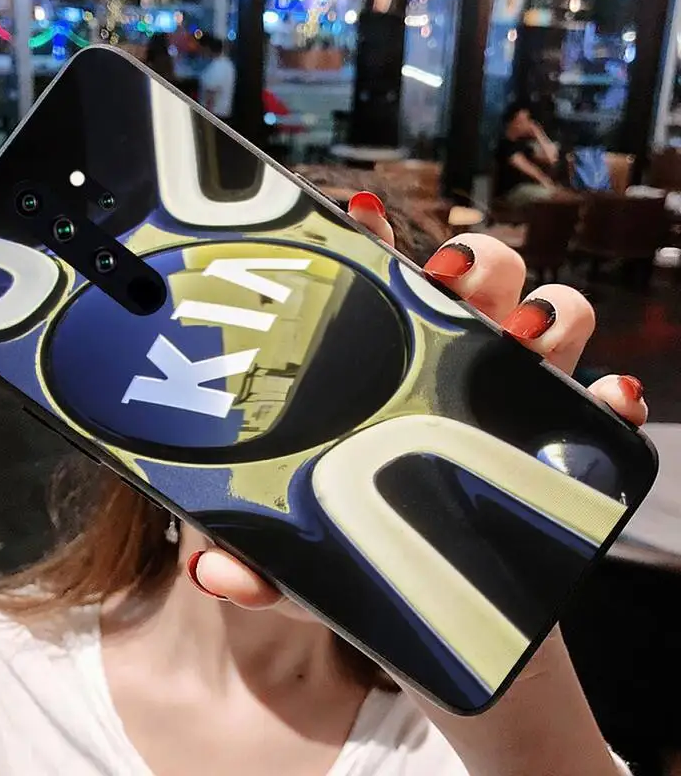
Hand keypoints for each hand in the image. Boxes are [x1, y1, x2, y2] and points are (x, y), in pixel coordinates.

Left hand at [185, 192, 645, 771]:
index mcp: (386, 362)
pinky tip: (609, 401)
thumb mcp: (301, 555)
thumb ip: (259, 558)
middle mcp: (453, 362)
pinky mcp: (559, 441)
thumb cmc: (356, 553)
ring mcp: (508, 395)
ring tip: (524, 332)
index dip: (376, 237)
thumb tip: (212, 568)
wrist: (430, 605)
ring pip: (549, 314)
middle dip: (476, 260)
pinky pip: (600, 406)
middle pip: (480, 275)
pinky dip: (611, 397)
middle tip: (450, 276)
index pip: (383, 279)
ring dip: (547, 309)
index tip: (359, 216)